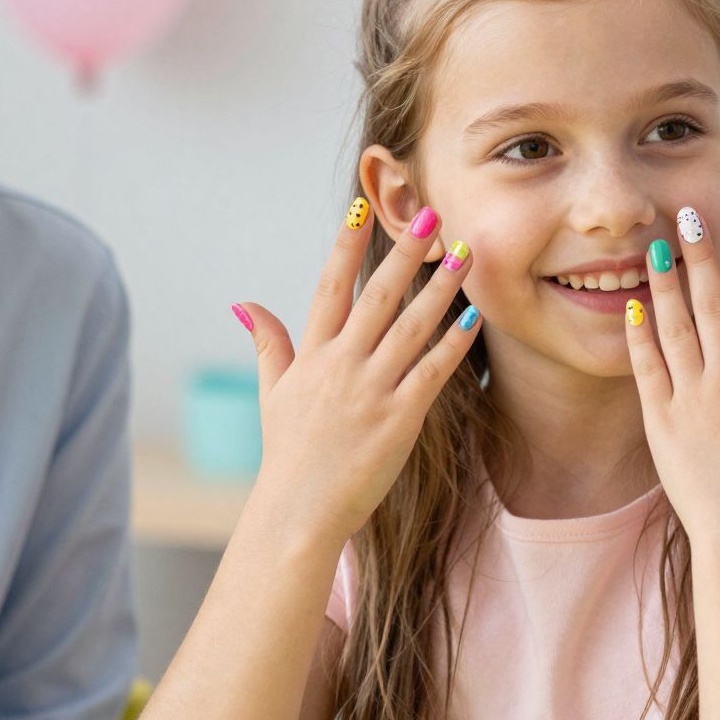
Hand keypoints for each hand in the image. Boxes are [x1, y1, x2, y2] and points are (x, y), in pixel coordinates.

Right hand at [234, 203, 482, 545]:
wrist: (298, 511)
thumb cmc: (289, 454)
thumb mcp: (272, 393)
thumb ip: (268, 344)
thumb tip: (247, 305)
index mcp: (312, 355)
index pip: (329, 287)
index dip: (345, 246)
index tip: (361, 208)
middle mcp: (341, 365)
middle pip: (377, 296)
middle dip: (405, 252)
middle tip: (432, 213)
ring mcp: (370, 391)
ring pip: (411, 327)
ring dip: (439, 287)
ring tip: (465, 253)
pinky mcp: (398, 419)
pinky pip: (431, 372)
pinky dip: (453, 343)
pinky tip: (472, 316)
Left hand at [624, 207, 719, 541]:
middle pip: (712, 304)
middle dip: (698, 256)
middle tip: (685, 216)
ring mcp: (693, 399)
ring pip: (676, 328)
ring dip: (664, 285)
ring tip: (654, 250)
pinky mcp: (662, 422)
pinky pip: (648, 368)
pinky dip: (640, 335)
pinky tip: (634, 307)